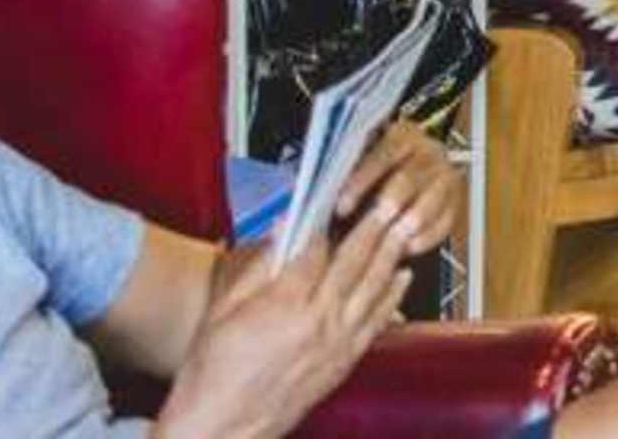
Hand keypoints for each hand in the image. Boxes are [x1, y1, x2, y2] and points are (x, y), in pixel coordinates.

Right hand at [155, 221, 412, 438]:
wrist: (220, 429)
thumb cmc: (211, 372)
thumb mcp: (223, 311)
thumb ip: (258, 266)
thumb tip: (285, 228)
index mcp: (284, 303)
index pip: (317, 249)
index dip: (327, 223)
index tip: (336, 203)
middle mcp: (318, 320)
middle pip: (354, 262)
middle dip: (374, 227)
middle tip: (390, 200)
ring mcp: (336, 342)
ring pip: (374, 286)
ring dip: (392, 253)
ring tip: (407, 224)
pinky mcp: (345, 362)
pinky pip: (378, 320)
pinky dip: (393, 295)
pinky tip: (403, 275)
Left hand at [335, 121, 455, 267]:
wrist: (398, 187)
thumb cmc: (365, 181)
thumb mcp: (353, 168)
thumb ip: (338, 177)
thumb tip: (314, 194)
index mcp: (401, 135)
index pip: (384, 152)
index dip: (362, 180)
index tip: (341, 206)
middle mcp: (428, 151)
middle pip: (411, 176)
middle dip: (390, 201)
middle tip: (374, 222)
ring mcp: (445, 176)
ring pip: (433, 198)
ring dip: (412, 219)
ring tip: (392, 239)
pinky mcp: (455, 202)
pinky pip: (446, 220)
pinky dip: (428, 236)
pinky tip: (408, 247)